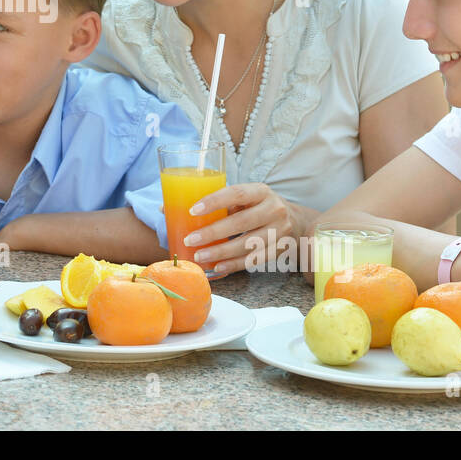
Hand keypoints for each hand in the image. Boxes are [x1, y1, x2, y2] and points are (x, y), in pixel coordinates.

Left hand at [185, 183, 311, 277]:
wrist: (296, 222)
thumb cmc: (256, 207)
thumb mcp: (243, 198)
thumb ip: (214, 202)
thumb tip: (164, 208)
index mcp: (261, 191)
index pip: (237, 193)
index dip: (214, 201)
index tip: (193, 210)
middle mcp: (274, 209)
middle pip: (241, 222)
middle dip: (214, 233)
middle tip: (191, 240)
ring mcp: (279, 231)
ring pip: (247, 245)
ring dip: (221, 253)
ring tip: (199, 257)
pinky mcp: (279, 250)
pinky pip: (253, 261)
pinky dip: (233, 265)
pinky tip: (216, 268)